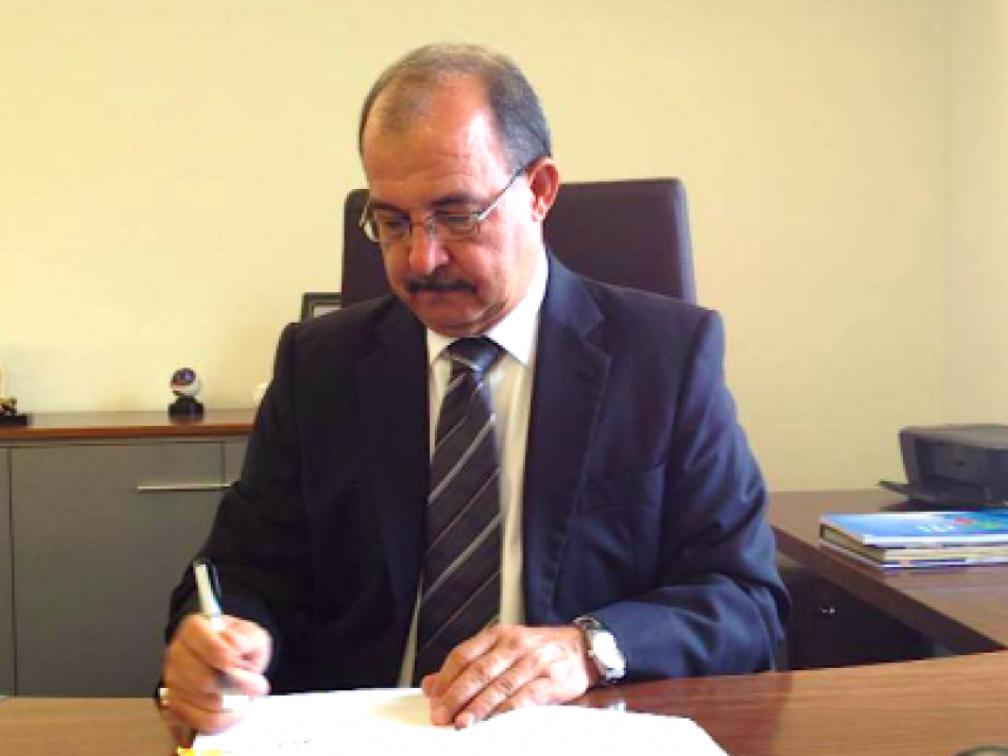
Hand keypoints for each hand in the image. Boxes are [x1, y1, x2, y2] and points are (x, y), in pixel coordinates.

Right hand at [161, 613, 271, 732]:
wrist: (231, 656)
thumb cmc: (240, 643)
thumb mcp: (252, 633)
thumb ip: (247, 639)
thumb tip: (234, 646)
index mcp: (194, 628)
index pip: (208, 648)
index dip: (227, 659)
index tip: (243, 664)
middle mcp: (177, 654)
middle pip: (205, 681)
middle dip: (236, 686)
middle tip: (255, 683)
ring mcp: (172, 681)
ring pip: (205, 704)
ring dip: (233, 703)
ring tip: (245, 694)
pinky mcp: (175, 705)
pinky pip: (200, 722)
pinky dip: (224, 719)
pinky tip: (235, 709)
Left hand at [421, 624, 599, 728]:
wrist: (581, 647)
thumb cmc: (537, 651)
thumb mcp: (501, 650)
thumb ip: (467, 666)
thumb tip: (431, 685)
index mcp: (498, 635)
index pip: (464, 654)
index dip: (445, 678)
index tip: (433, 699)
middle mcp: (514, 645)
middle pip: (478, 670)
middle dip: (456, 696)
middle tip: (441, 715)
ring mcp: (534, 661)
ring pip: (500, 685)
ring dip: (478, 707)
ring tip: (462, 723)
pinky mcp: (552, 680)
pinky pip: (525, 697)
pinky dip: (507, 711)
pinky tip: (494, 722)